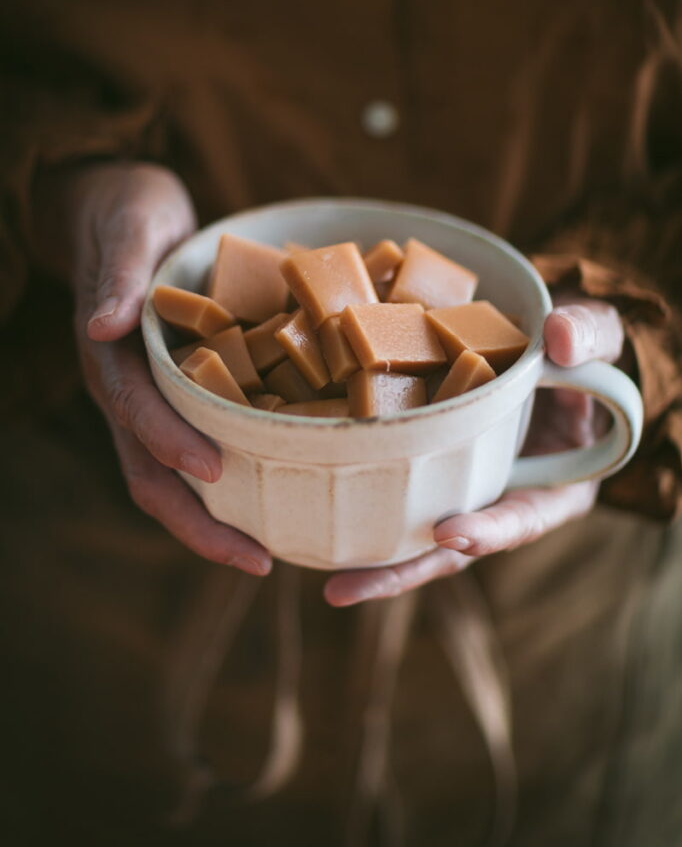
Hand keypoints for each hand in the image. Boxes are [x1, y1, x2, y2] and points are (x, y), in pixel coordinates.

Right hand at [36, 161, 270, 576]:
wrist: (117, 213)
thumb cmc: (127, 214)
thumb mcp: (128, 229)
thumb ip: (116, 276)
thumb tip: (99, 326)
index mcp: (112, 359)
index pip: (136, 414)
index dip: (171, 445)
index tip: (216, 473)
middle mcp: (127, 392)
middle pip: (150, 474)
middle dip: (197, 523)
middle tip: (258, 560)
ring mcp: (149, 402)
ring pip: (170, 478)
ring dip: (212, 521)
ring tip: (267, 554)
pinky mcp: (174, 398)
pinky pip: (194, 452)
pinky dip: (227, 485)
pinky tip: (271, 497)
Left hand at [324, 299, 623, 605]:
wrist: (536, 345)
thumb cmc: (574, 348)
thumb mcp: (596, 336)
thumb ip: (590, 335)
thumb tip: (561, 339)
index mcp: (554, 483)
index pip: (525, 516)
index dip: (491, 530)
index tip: (450, 533)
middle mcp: (502, 499)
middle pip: (454, 546)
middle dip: (404, 570)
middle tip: (348, 587)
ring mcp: (461, 489)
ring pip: (417, 532)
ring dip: (374, 559)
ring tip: (328, 583)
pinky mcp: (425, 468)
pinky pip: (394, 489)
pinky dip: (360, 503)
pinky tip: (314, 521)